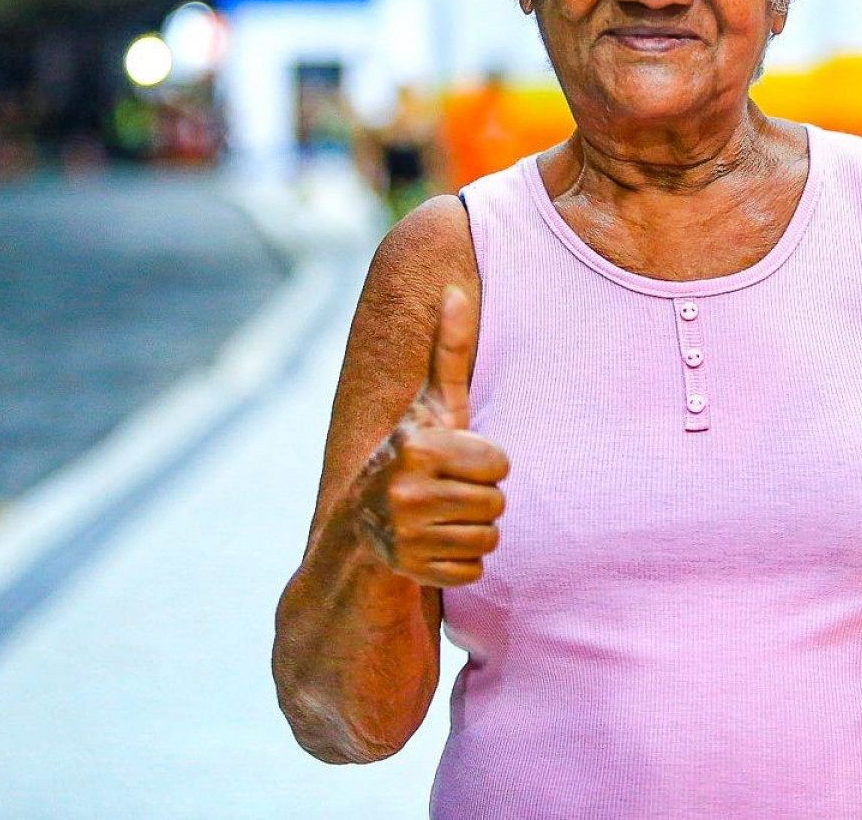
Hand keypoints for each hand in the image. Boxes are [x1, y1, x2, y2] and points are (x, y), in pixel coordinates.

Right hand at [350, 286, 507, 587]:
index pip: (501, 464)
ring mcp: (404, 536)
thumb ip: (448, 349)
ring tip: (439, 517)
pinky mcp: (410, 572)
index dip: (486, 463)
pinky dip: (459, 565)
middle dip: (479, 499)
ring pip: (488, 539)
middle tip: (447, 492)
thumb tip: (454, 289)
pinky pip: (473, 572)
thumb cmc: (413, 454)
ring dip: (471, 531)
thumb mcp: (432, 404)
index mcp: (418, 445)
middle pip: (497, 503)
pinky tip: (433, 547)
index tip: (455, 461)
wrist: (360, 526)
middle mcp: (405, 490)